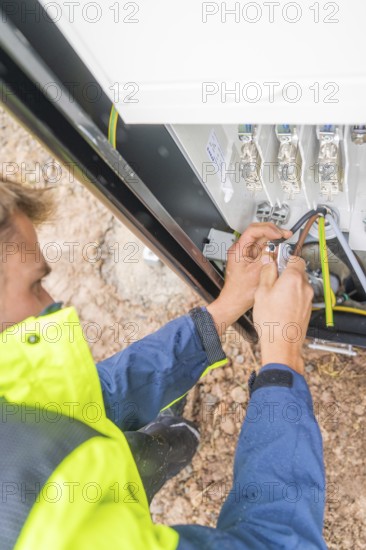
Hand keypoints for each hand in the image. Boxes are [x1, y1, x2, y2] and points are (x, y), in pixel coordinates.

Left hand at [207, 223, 291, 335]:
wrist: (234, 302)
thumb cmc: (240, 292)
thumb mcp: (257, 272)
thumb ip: (267, 258)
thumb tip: (275, 247)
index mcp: (238, 250)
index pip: (253, 230)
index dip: (268, 229)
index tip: (279, 234)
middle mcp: (240, 250)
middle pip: (258, 232)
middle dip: (273, 231)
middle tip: (285, 234)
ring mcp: (245, 254)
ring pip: (261, 241)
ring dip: (273, 239)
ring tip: (285, 240)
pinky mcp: (250, 260)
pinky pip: (262, 250)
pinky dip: (271, 248)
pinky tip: (279, 250)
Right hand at [253, 257, 313, 374]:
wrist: (282, 344)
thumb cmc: (271, 321)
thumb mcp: (262, 292)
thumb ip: (267, 273)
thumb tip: (270, 262)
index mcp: (294, 278)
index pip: (295, 258)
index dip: (284, 258)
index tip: (276, 262)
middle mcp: (305, 287)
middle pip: (298, 271)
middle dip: (286, 272)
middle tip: (271, 280)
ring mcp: (308, 299)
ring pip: (299, 284)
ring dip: (288, 285)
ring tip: (273, 296)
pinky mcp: (307, 309)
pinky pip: (300, 296)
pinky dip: (292, 297)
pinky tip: (279, 306)